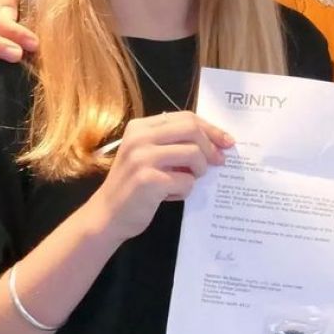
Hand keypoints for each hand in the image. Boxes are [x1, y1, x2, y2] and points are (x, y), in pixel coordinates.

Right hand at [89, 111, 234, 242]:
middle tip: (218, 162)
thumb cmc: (133, 184)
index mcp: (141, 127)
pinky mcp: (149, 181)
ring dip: (199, 171)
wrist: (107, 215)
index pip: (185, 117)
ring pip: (193, 154)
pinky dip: (185, 190)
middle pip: (192, 129)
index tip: (226, 141)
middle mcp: (140, 138)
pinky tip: (170, 196)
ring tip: (187, 180)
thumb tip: (217, 143)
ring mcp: (143, 158)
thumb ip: (174, 143)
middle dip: (210, 146)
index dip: (210, 128)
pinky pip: (186, 181)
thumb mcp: (148, 154)